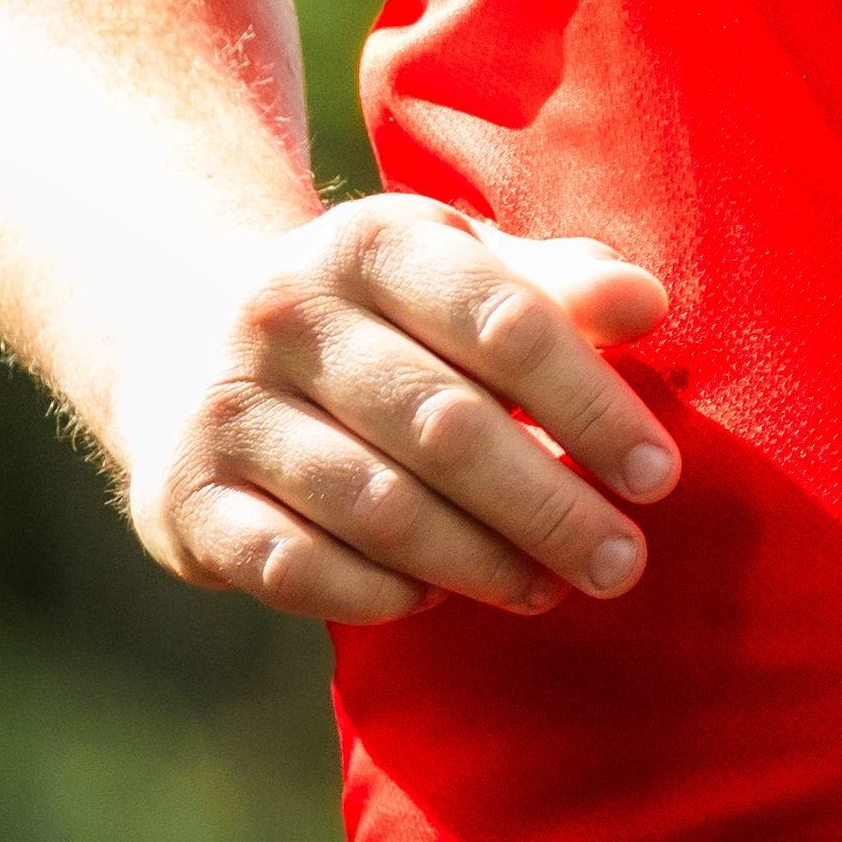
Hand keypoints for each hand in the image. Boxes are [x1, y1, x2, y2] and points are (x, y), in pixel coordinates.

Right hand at [108, 196, 680, 623]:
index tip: (658, 477)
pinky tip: (436, 599)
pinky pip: (295, 566)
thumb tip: (644, 304)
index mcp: (372, 242)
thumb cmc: (376, 312)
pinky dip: (376, 593)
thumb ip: (555, 286)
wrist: (185, 338)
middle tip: (622, 563)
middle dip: (548, 506)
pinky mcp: (183, 498)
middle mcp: (287, 316)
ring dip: (477, 561)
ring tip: (549, 588)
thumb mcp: (459, 267)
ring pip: (376, 506)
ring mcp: (227, 409)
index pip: (505, 323)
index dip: (590, 405)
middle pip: (446, 425)